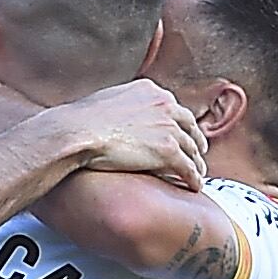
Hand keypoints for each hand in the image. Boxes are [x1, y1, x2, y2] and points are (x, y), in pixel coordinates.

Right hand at [58, 79, 205, 187]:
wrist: (79, 132)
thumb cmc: (82, 120)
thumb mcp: (107, 100)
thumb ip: (122, 106)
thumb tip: (115, 116)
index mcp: (150, 91)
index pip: (173, 107)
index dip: (181, 123)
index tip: (182, 132)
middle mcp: (165, 105)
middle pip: (189, 126)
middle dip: (195, 141)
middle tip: (197, 153)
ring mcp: (168, 128)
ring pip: (191, 149)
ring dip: (197, 163)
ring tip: (198, 175)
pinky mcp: (168, 151)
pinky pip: (188, 168)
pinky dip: (194, 178)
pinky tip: (194, 187)